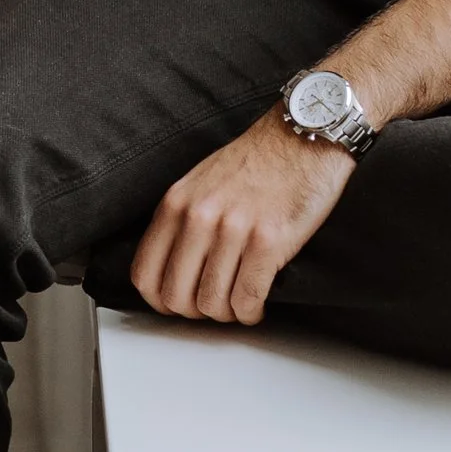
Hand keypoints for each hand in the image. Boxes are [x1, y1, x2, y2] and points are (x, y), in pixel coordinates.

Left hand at [129, 113, 359, 326]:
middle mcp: (199, 217)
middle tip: (214, 308)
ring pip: (212, 303)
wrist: (305, 136)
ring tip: (240, 304)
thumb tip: (172, 267)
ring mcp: (232, 230)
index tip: (177, 305)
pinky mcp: (268, 241)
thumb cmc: (259, 159)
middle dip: (195, 313)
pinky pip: (248, 298)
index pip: (145, 274)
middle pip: (176, 297)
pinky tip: (257, 305)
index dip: (160, 301)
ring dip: (227, 314)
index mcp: (176, 203)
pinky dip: (251, 313)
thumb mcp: (200, 182)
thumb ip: (181, 220)